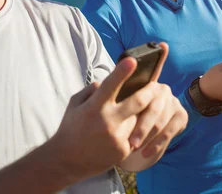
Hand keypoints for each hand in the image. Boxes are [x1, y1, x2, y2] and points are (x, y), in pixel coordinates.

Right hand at [50, 51, 166, 178]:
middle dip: (149, 91)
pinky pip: (135, 133)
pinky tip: (121, 131)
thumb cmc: (72, 126)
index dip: (122, 72)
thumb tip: (112, 80)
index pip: (110, 85)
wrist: (67, 161)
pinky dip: (132, 129)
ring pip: (138, 117)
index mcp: (93, 107)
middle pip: (138, 101)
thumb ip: (94, 90)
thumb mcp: (76, 103)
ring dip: (139, 112)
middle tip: (154, 84)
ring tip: (132, 112)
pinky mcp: (123, 150)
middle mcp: (107, 121)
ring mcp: (116, 137)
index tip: (133, 60)